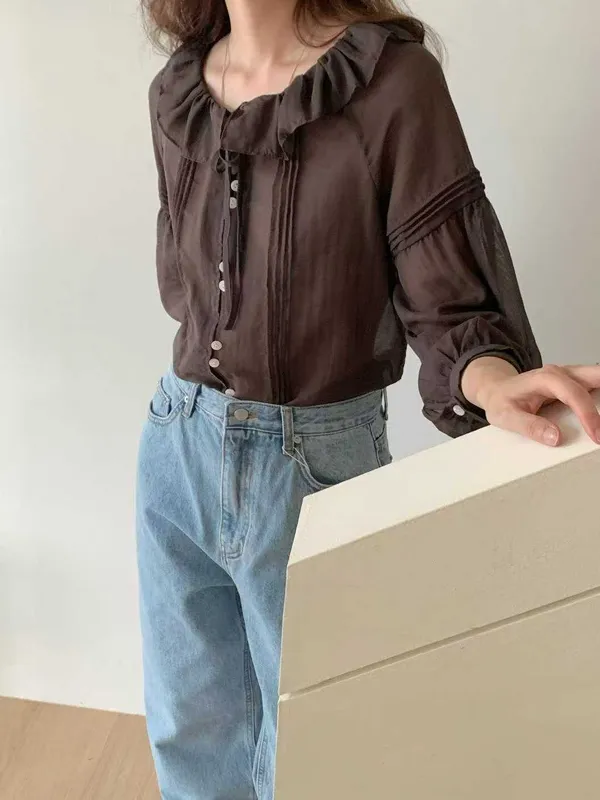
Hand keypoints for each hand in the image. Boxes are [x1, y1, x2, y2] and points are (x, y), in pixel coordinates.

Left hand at [462, 359, 599, 446]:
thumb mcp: (506, 417)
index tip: (596, 435)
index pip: (573, 394)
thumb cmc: (501, 401)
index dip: (588, 414)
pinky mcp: (573, 383)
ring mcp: (568, 376)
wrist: (495, 389)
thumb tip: (555, 437)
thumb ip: (530, 427)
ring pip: (596, 378)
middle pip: (594, 376)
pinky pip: (594, 386)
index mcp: (545, 379)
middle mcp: (560, 373)